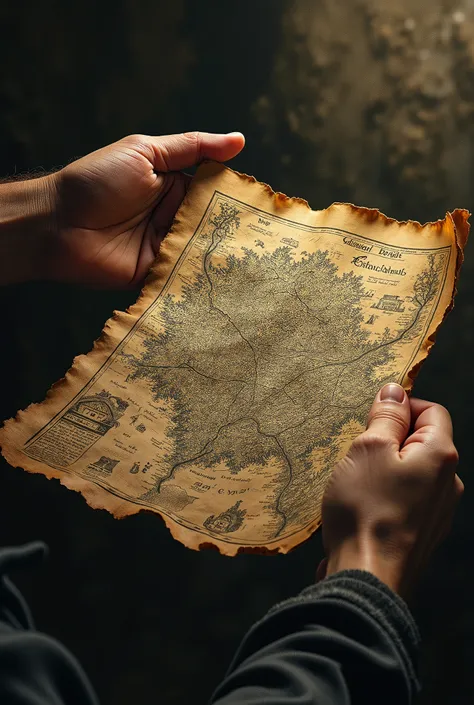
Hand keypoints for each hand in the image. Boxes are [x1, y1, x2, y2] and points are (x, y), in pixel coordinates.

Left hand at [0, 131, 243, 287]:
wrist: (58, 222)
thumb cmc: (97, 180)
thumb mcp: (146, 153)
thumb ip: (192, 147)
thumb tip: (239, 140)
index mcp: (174, 186)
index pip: (215, 192)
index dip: (238, 198)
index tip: (266, 207)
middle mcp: (173, 217)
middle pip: (213, 225)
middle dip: (237, 232)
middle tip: (269, 241)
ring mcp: (165, 247)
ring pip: (203, 252)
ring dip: (223, 256)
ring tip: (258, 263)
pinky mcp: (156, 274)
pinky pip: (184, 276)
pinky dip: (201, 278)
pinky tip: (228, 282)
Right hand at [319, 383, 462, 596]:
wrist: (366, 579)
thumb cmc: (365, 509)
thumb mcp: (368, 449)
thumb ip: (386, 417)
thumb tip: (396, 390)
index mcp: (440, 455)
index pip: (432, 411)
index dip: (402, 407)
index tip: (372, 419)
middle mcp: (449, 483)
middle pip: (422, 443)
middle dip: (390, 440)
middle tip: (358, 452)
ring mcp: (438, 513)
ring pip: (412, 474)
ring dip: (385, 470)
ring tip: (355, 484)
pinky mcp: (423, 536)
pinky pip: (407, 501)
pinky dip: (386, 496)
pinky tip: (361, 509)